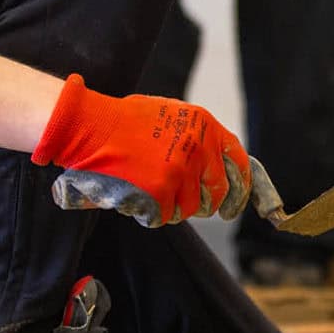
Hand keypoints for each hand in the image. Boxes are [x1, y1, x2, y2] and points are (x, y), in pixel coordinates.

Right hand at [32, 75, 250, 227]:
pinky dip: (148, 212)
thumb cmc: (124, 120)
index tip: (233, 206)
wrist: (92, 125)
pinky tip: (134, 192)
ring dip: (170, 207)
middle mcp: (200, 148)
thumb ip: (196, 137)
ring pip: (188, 209)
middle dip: (203, 205)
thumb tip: (213, 165)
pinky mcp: (161, 191)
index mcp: (205, 126)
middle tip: (184, 203)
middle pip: (216, 194)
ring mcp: (182, 170)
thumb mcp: (171, 115)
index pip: (239, 162)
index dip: (241, 188)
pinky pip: (162, 216)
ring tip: (147, 187)